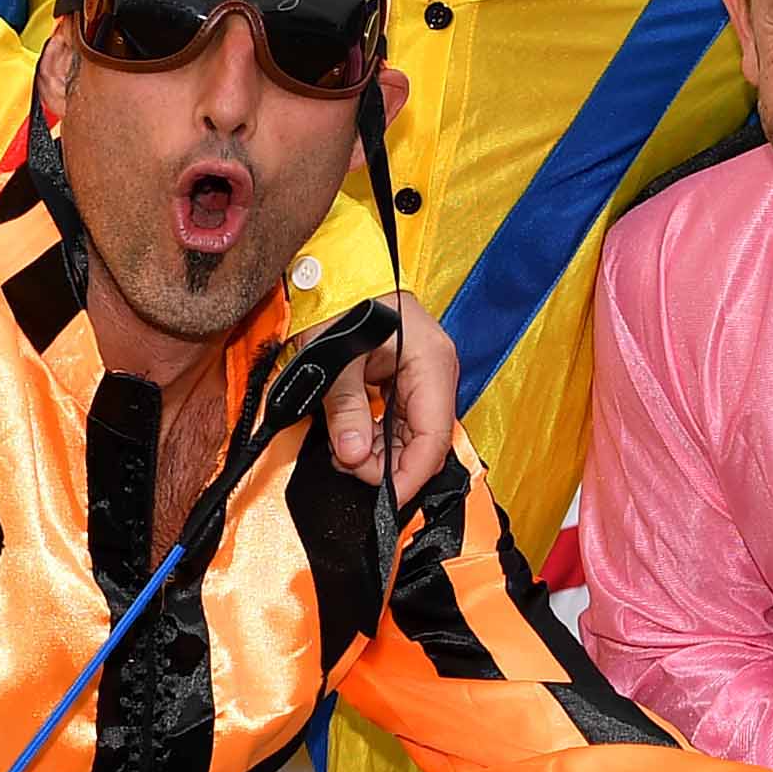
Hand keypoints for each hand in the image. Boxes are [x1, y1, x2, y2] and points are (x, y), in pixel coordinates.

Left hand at [320, 292, 464, 506]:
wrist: (339, 272)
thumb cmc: (343, 302)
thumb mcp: (336, 359)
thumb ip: (347, 409)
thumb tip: (353, 454)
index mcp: (431, 365)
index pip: (433, 438)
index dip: (411, 475)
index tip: (387, 499)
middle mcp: (436, 373)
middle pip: (424, 442)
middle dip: (388, 464)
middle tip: (348, 465)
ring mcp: (424, 377)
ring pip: (411, 435)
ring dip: (380, 452)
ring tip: (344, 450)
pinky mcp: (408, 380)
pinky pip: (400, 421)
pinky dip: (378, 436)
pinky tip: (353, 439)